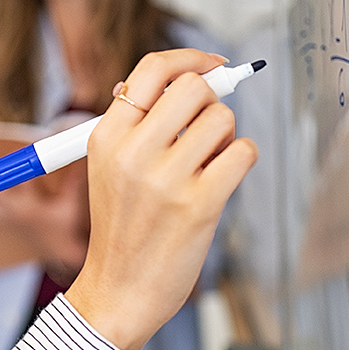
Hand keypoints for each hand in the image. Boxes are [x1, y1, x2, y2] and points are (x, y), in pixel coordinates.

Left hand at [0, 159, 88, 285]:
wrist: (59, 252)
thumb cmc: (65, 228)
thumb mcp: (71, 206)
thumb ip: (73, 183)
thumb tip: (80, 162)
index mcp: (33, 207)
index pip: (25, 183)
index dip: (19, 168)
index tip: (13, 156)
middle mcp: (18, 214)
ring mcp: (9, 220)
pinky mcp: (6, 225)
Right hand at [65, 49, 256, 349]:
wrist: (119, 290)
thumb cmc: (122, 226)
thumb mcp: (109, 166)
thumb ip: (137, 122)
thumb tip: (184, 77)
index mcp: (106, 136)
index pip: (151, 69)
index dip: (189, 59)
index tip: (212, 64)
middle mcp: (132, 151)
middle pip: (193, 87)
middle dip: (210, 101)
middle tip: (206, 125)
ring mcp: (166, 178)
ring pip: (222, 119)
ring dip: (225, 136)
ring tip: (207, 163)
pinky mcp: (199, 205)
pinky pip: (242, 153)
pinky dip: (241, 159)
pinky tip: (222, 178)